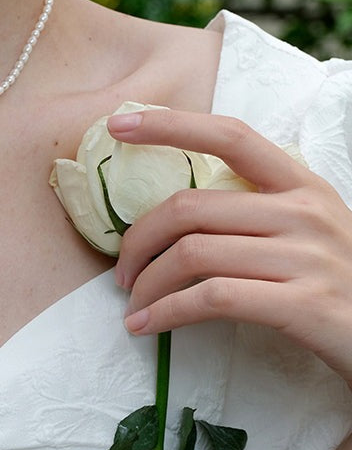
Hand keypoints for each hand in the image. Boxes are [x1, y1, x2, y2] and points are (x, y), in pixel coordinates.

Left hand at [108, 108, 351, 388]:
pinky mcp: (303, 305)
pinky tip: (146, 325)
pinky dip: (166, 313)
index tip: (118, 124)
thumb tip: (171, 210)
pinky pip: (212, 298)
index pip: (229, 136)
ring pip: (192, 254)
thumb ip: (251, 208)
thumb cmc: (331, 280)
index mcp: (300, 184)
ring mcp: (306, 257)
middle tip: (121, 271)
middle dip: (138, 240)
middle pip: (190, 207)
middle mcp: (303, 212)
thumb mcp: (303, 228)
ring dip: (146, 284)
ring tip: (132, 304)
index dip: (170, 124)